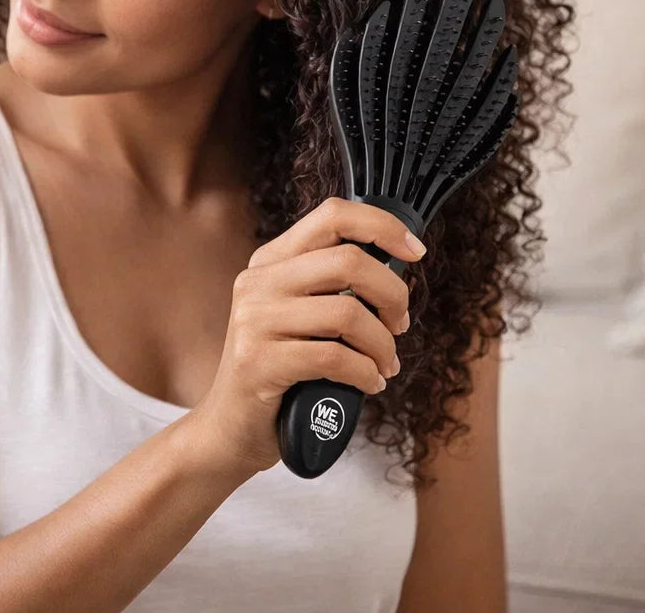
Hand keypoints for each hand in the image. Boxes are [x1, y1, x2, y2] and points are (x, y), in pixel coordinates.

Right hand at [186, 196, 420, 479]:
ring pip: (348, 312)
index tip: (415, 250)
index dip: (381, 226)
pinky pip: (334, 357)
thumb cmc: (280, 371)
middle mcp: (258, 281)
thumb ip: (331, 286)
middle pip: (349, 261)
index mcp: (270, 261)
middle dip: (393, 294)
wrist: (229, 429)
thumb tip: (397, 266)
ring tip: (385, 364)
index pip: (332, 215)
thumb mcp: (298, 315)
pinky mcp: (258, 362)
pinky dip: (366, 373)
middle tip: (400, 324)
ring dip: (383, 344)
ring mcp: (254, 320)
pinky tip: (369, 384)